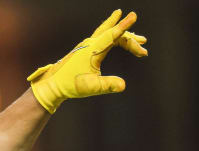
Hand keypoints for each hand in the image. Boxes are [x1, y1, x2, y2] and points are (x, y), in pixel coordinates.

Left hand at [27, 9, 147, 113]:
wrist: (54, 85)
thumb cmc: (71, 85)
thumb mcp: (91, 87)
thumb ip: (108, 85)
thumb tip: (123, 86)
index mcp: (92, 50)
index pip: (111, 35)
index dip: (123, 26)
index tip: (132, 15)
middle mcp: (90, 44)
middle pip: (114, 34)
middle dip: (130, 38)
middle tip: (144, 44)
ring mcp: (87, 46)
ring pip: (110, 35)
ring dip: (125, 38)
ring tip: (141, 43)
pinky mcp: (86, 50)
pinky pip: (104, 38)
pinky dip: (116, 39)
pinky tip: (121, 42)